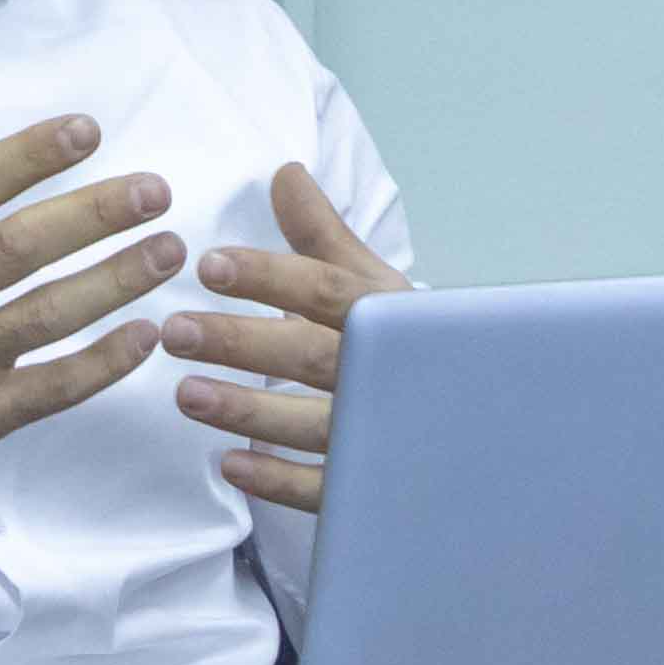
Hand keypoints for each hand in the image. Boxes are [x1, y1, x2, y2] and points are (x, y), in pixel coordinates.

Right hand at [0, 95, 183, 560]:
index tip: (87, 130)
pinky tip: (143, 335)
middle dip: (94, 214)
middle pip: (19, 247)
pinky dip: (101, 364)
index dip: (30, 155)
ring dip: (115, 281)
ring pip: (46, 315)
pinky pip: (48, 389)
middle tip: (154, 189)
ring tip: (168, 249)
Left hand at [157, 163, 412, 511]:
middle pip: (310, 356)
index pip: (327, 291)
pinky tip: (231, 465)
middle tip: (176, 330)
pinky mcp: (370, 486)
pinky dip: (278, 480)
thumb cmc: (412, 347)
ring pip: (311, 425)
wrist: (486, 426)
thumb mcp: (375, 287)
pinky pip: (323, 490)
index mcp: (387, 318)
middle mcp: (385, 376)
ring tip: (186, 394)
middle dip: (241, 343)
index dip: (270, 277)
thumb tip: (284, 174)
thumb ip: (324, 236)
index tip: (210, 265)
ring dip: (247, 412)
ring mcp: (380, 435)